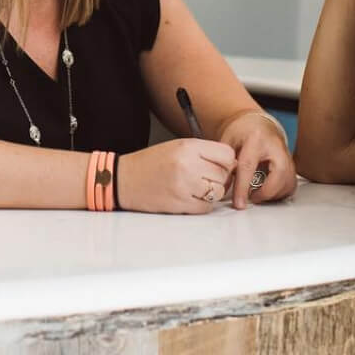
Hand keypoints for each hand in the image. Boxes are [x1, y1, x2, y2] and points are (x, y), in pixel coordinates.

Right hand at [118, 138, 236, 213]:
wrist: (124, 179)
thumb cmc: (151, 162)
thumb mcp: (177, 146)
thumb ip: (203, 153)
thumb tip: (231, 164)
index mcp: (188, 147)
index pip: (226, 155)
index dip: (227, 162)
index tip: (222, 165)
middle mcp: (187, 165)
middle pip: (223, 175)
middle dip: (220, 178)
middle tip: (208, 178)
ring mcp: (184, 186)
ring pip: (218, 192)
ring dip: (213, 192)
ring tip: (200, 187)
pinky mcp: (179, 204)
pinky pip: (206, 207)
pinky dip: (203, 204)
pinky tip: (192, 197)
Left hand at [219, 112, 296, 208]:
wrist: (257, 124)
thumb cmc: (242, 132)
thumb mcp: (228, 142)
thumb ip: (225, 164)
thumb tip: (222, 187)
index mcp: (256, 138)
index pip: (249, 166)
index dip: (243, 187)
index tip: (239, 203)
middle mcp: (275, 146)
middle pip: (279, 174)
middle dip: (266, 192)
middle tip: (252, 198)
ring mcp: (286, 155)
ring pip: (288, 181)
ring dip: (274, 194)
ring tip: (258, 194)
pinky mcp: (291, 164)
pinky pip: (291, 183)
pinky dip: (281, 193)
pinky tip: (268, 192)